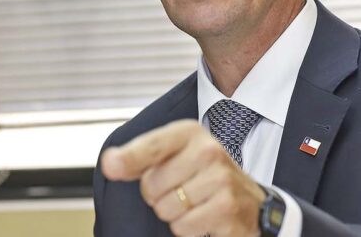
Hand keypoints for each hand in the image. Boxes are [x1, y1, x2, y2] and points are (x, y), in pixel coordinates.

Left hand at [101, 119, 265, 236]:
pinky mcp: (227, 207)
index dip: (129, 158)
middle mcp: (208, 150)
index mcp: (190, 133)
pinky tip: (203, 217)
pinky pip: (183, 227)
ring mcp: (221, 179)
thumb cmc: (206, 177)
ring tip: (194, 203)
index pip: (152, 145)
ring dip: (174, 213)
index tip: (110, 165)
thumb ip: (140, 158)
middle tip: (180, 190)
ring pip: (166, 208)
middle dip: (158, 195)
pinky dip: (188, 228)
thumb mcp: (175, 156)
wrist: (250, 202)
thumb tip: (110, 162)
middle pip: (152, 185)